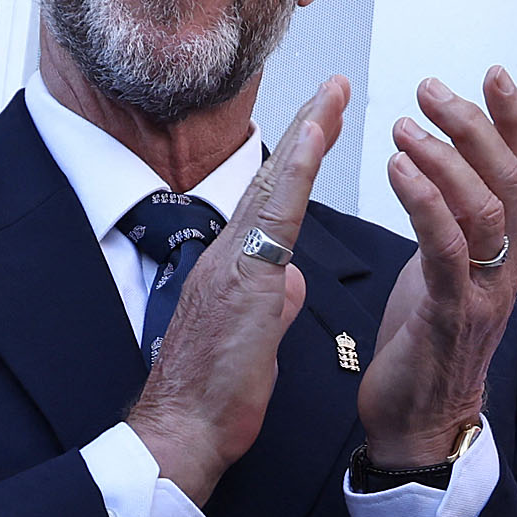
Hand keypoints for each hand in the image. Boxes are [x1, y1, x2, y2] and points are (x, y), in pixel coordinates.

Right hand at [125, 77, 349, 501]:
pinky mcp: (244, 278)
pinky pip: (276, 215)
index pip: (273, 201)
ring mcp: (233, 262)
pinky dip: (296, 172)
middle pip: (273, 178)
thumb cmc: (212, 396)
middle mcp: (227, 254)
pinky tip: (314, 138)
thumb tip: (287, 283)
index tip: (321, 122)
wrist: (183, 429)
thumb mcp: (255, 340)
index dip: (298, 158)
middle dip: (305, 128)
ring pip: (275, 185)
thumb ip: (271, 302)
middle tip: (333, 87)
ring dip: (306, 134)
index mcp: (233, 268)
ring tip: (332, 95)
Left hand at [357, 68, 516, 466]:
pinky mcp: (450, 315)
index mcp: (504, 252)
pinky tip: (399, 169)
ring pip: (483, 207)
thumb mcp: (442, 270)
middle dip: (475, 125)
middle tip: (431, 91)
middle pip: (510, 179)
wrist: (417, 422)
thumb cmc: (424, 346)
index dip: (513, 121)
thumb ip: (453, 225)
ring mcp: (483, 292)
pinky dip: (425, 201)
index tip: (493, 74)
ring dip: (444, 156)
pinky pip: (448, 248)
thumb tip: (444, 176)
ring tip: (403, 126)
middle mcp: (505, 266)